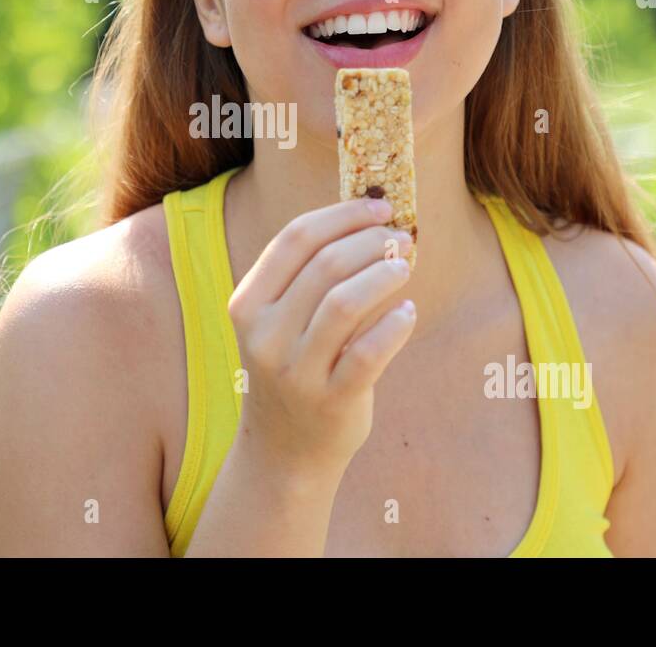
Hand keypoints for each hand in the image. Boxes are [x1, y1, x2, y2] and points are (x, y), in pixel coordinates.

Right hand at [226, 197, 415, 479]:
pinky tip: (408, 314)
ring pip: (345, 301)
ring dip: (384, 275)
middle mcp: (264, 335)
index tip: (378, 205)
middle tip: (400, 237)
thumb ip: (310, 275)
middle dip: (371, 240)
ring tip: (405, 266)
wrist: (286, 450)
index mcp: (248, 303)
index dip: (342, 214)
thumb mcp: (281, 320)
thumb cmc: (294, 367)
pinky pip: (369, 352)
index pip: (294, 238)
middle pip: (325, 263)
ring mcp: (295, 371)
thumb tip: (370, 216)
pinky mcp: (330, 400)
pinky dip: (395, 325)